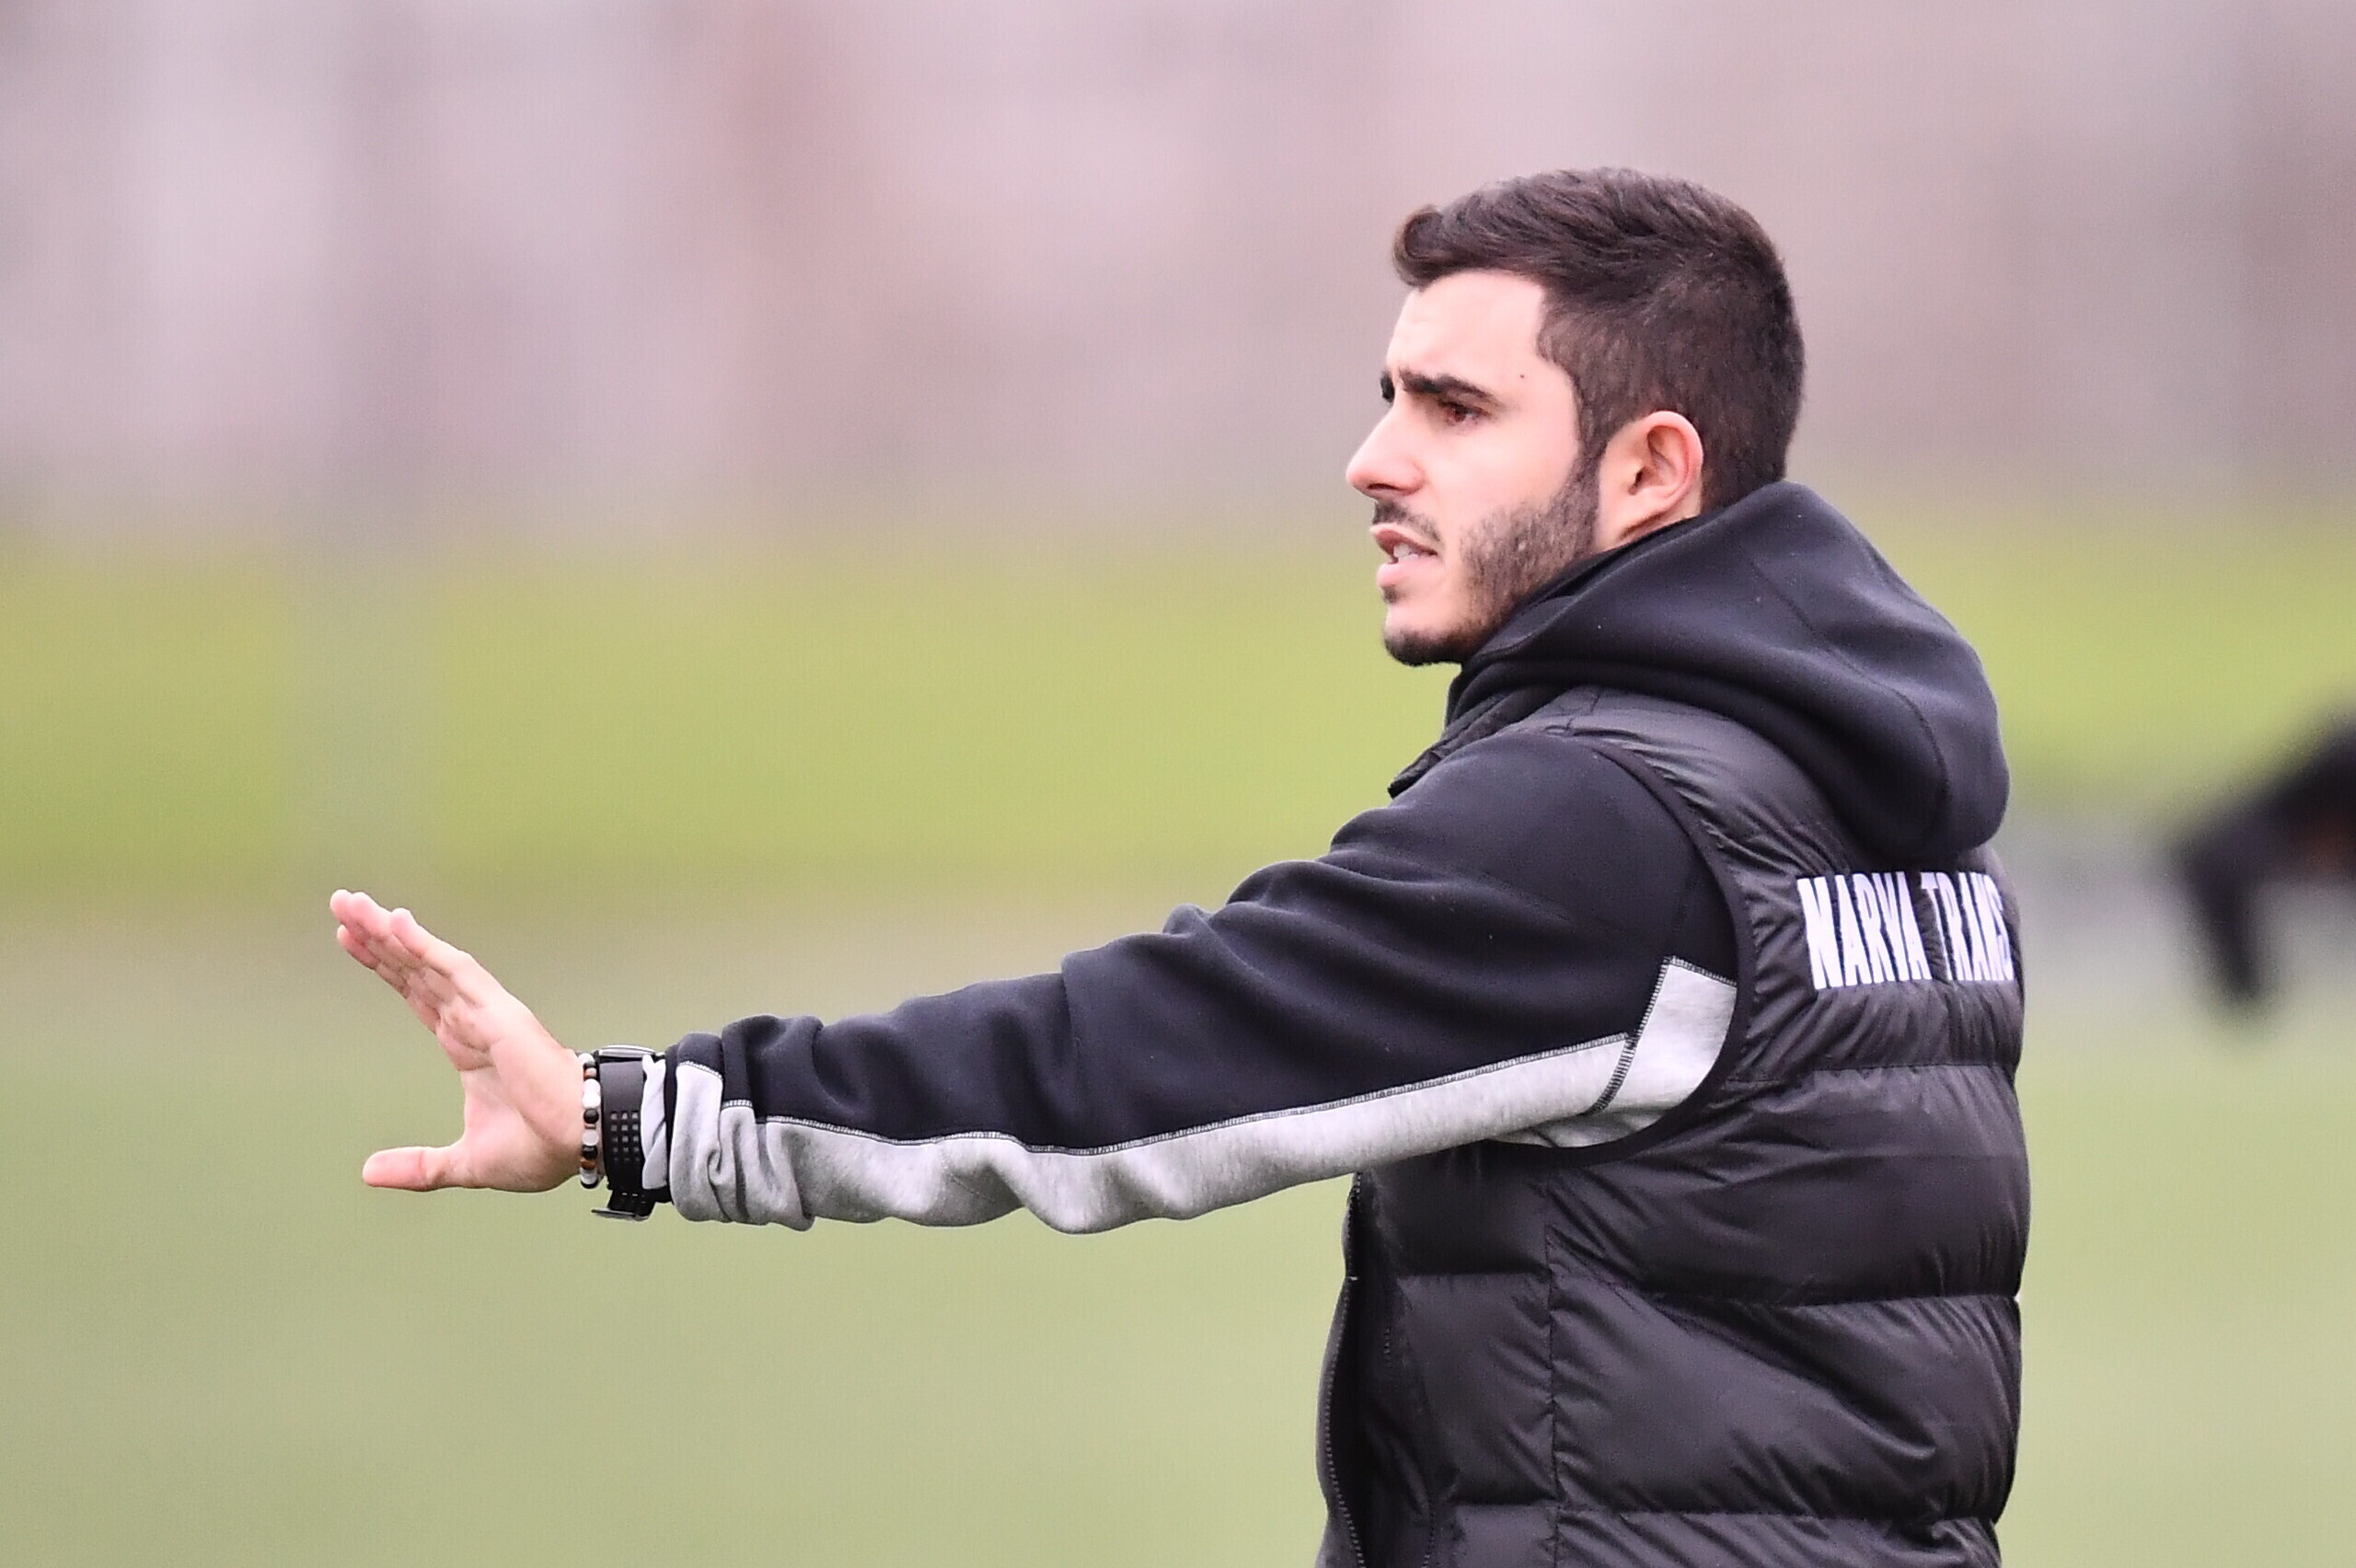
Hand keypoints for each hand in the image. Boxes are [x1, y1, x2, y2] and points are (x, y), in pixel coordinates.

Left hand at [332, 890, 582, 1192]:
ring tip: (352, 904)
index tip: (349, 939)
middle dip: (376, 937)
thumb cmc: (539, 1147)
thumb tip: (368, 1172)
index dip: (384, 965)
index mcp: (465, 1045)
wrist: (580, 1141)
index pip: (416, 993)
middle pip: (414, 968)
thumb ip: (419, 1166)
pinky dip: (424, 946)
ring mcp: (484, 1012)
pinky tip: (395, 924)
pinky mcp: (497, 1012)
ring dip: (389, 932)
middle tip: (341, 904)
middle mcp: (471, 1020)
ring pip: (427, 962)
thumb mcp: (464, 1162)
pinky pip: (455, 971)